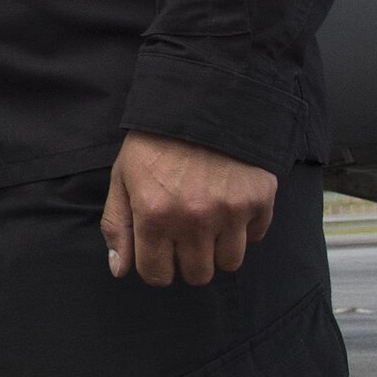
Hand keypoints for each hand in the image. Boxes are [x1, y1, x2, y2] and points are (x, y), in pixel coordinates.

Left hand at [101, 131, 276, 286]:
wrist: (202, 101)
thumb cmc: (155, 142)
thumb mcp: (123, 176)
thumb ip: (117, 225)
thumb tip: (119, 270)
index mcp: (155, 214)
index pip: (156, 274)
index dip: (155, 267)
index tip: (159, 252)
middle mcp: (194, 220)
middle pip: (197, 275)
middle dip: (188, 261)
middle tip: (185, 236)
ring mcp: (230, 212)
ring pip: (229, 263)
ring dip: (218, 249)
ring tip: (209, 221)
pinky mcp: (260, 201)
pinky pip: (256, 236)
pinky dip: (245, 227)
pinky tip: (230, 203)